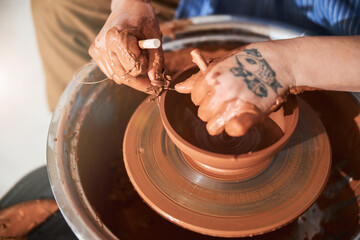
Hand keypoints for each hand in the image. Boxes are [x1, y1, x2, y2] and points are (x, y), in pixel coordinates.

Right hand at [89, 0, 162, 92]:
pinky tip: (126, 58)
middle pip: (124, 75)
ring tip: (136, 56)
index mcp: (116, 37)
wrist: (127, 6)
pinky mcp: (95, 53)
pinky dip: (122, 70)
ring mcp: (97, 50)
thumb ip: (156, 61)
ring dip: (131, 74)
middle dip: (140, 77)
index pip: (135, 66)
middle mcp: (103, 45)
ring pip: (118, 77)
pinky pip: (112, 73)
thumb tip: (155, 82)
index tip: (150, 56)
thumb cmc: (142, 19)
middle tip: (151, 77)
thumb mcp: (154, 37)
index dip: (146, 64)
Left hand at [175, 44, 293, 136]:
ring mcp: (234, 104)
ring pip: (213, 127)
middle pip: (202, 114)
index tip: (218, 91)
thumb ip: (197, 78)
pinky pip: (232, 131)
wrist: (278, 61)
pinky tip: (240, 119)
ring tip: (235, 109)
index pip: (195, 98)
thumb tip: (179, 88)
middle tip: (228, 100)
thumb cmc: (247, 61)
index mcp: (210, 77)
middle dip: (212, 109)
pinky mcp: (250, 114)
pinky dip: (235, 127)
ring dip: (221, 121)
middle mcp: (220, 91)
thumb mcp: (221, 63)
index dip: (205, 96)